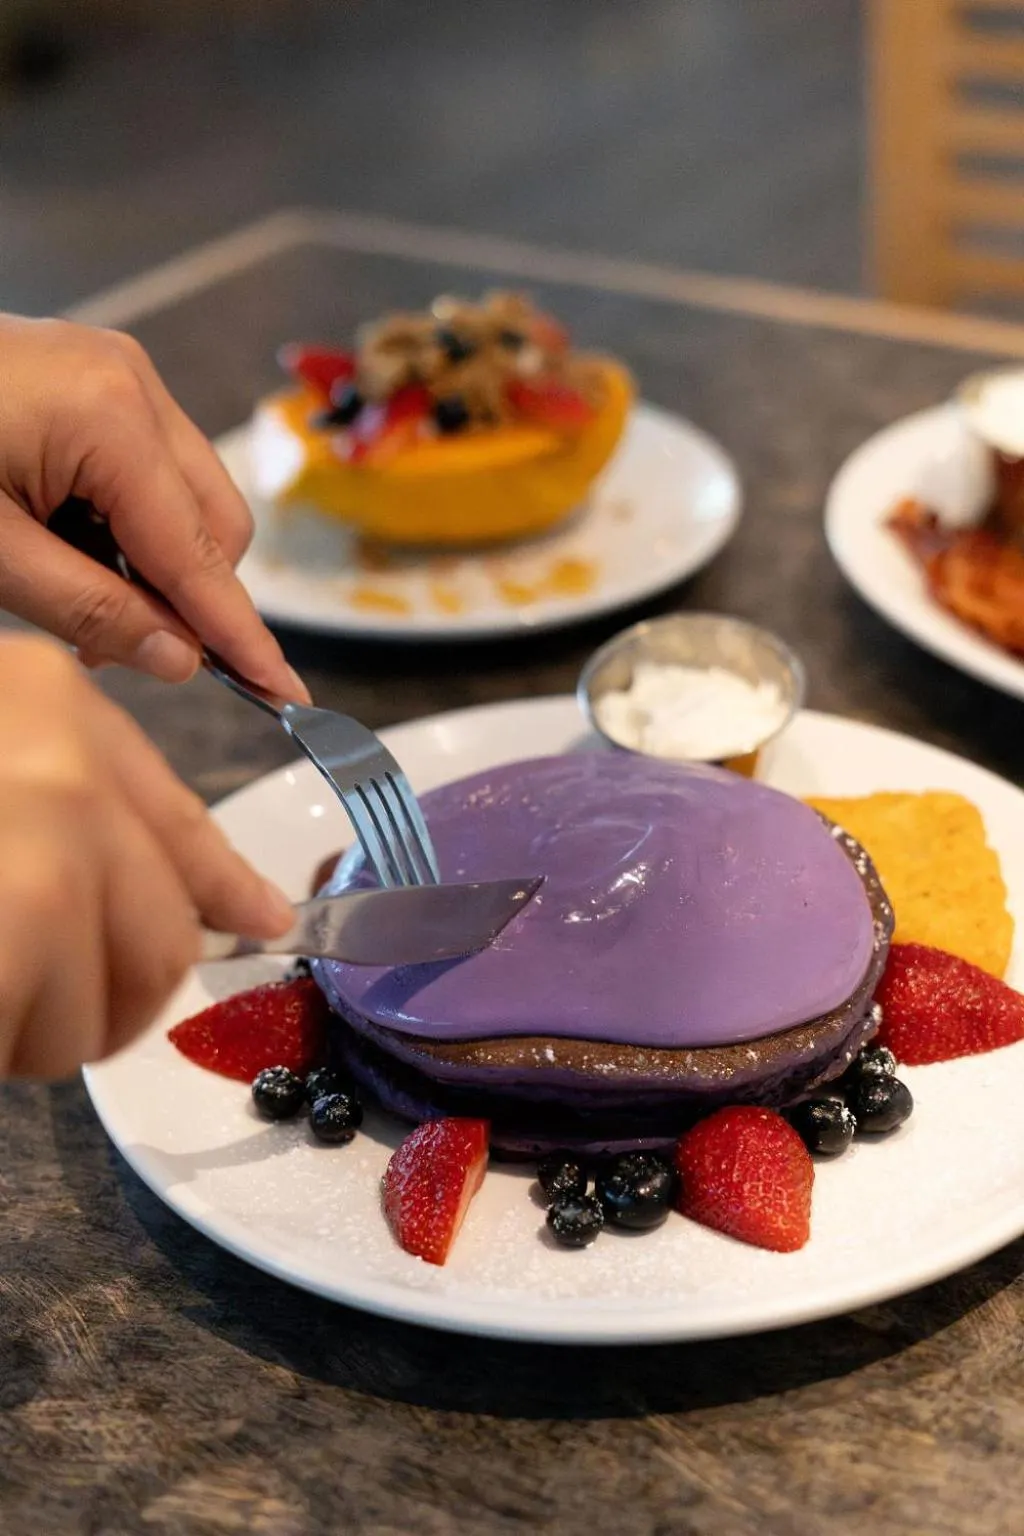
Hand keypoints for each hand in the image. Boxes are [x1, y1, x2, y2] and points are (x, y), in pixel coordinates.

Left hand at [0, 313, 307, 698]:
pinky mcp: (99, 382)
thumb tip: (179, 658)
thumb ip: (89, 608)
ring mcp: (120, 375)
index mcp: (110, 416)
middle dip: (183, 597)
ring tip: (69, 589)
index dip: (241, 635)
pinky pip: (152, 473)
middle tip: (112, 646)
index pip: (199, 555)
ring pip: (190, 502)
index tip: (286, 693)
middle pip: (215, 524)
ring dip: (152, 565)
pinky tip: (68, 543)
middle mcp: (134, 384)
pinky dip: (126, 526)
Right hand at [0, 637, 293, 1078]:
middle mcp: (65, 754)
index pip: (174, 817)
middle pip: (168, 928)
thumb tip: (228, 910)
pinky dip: (16, 1047)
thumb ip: (75, 812)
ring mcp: (49, 833)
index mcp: (46, 700)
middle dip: (117, 993)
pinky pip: (65, 1036)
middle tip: (36, 1001)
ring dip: (53, 1029)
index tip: (271, 923)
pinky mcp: (27, 911)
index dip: (222, 888)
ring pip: (125, 996)